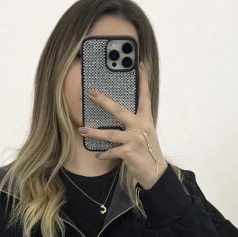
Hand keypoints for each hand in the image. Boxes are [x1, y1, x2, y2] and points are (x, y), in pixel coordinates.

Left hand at [77, 64, 167, 189]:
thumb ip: (134, 122)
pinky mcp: (129, 152)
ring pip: (110, 134)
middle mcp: (141, 126)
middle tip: (90, 93)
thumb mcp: (144, 133)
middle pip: (119, 111)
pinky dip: (103, 154)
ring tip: (82, 130)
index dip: (142, 80)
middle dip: (103, 101)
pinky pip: (111, 151)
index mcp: (145, 119)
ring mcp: (135, 139)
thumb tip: (115, 112)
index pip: (144, 96)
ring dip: (94, 133)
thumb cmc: (147, 150)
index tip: (139, 65)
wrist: (155, 171)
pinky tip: (97, 155)